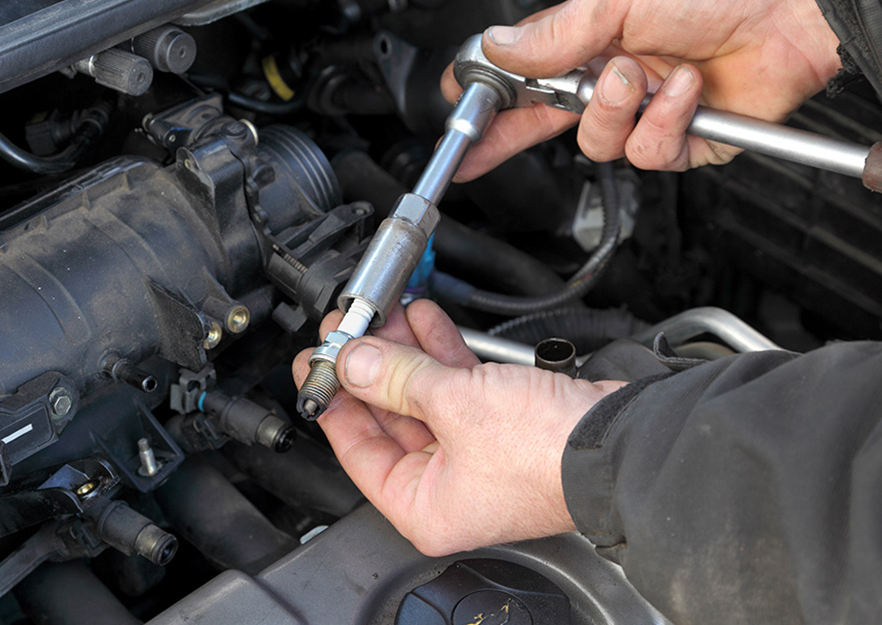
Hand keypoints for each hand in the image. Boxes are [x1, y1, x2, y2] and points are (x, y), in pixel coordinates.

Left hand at [292, 300, 626, 555]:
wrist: (621, 439)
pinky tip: (422, 320)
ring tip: (382, 312)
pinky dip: (440, 352)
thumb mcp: (455, 406)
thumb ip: (396, 379)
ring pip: (422, 395)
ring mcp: (475, 453)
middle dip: (370, 365)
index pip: (359, 452)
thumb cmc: (549, 453)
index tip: (314, 365)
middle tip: (346, 329)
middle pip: (389, 417)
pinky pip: (456, 386)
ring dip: (403, 351)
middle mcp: (447, 485)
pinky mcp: (501, 423)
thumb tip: (352, 361)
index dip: (334, 401)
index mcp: (425, 506)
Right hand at [442, 0, 841, 177]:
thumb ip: (557, 33)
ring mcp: (645, 114)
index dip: (489, 100)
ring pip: (597, 145)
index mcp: (592, 44)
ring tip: (645, 76)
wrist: (795, 13)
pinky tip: (686, 92)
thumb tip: (500, 45)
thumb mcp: (621, 1)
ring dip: (618, 112)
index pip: (525, 79)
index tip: (459, 117)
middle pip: (544, 124)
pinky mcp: (679, 144)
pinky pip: (648, 155)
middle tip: (477, 150)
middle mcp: (614, 80)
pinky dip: (665, 124)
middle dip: (510, 137)